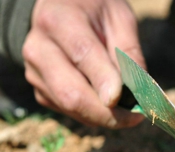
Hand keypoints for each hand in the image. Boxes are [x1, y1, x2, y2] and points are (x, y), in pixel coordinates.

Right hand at [22, 0, 144, 127]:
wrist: (60, 9)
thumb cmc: (93, 11)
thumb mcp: (118, 17)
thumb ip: (128, 51)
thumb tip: (139, 91)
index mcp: (58, 20)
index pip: (82, 55)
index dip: (104, 81)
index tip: (125, 99)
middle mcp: (39, 48)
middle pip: (71, 93)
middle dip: (106, 113)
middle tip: (135, 117)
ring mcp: (35, 72)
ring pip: (69, 107)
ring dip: (101, 117)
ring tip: (126, 111)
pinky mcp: (39, 90)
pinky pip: (67, 112)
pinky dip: (91, 114)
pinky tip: (105, 104)